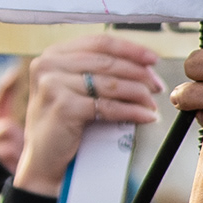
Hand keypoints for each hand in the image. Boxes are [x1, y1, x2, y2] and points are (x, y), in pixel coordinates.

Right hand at [11, 32, 168, 193]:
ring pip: (111, 84)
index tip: (153, 59)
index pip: (100, 43)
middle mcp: (48, 65)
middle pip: (108, 62)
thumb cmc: (65, 123)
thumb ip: (99, 71)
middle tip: (158, 86)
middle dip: (139, 74)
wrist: (45, 160)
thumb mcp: (76, 89)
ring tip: (152, 104)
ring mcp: (53, 84)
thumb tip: (145, 64)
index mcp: (53, 54)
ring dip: (139, 94)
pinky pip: (109, 106)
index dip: (130, 49)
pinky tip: (146, 117)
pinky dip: (132, 111)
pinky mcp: (63, 106)